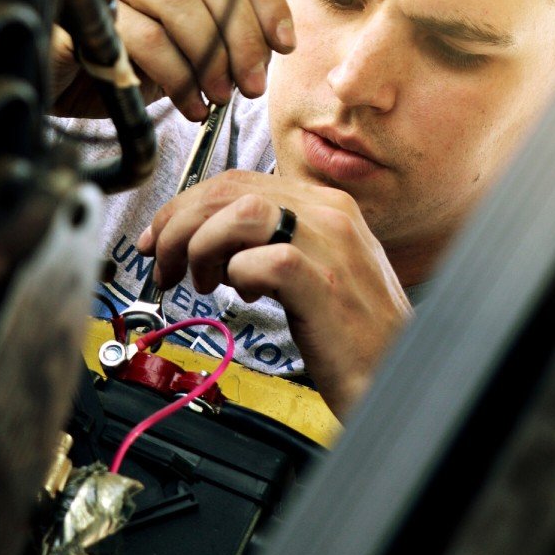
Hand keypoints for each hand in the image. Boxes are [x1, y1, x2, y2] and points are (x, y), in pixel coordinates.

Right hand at [50, 0, 294, 120]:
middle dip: (242, 38)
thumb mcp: (177, 40)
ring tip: (219, 98)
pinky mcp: (75, 5)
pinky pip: (142, 34)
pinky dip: (177, 75)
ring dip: (210, 57)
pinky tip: (189, 104)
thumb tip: (273, 44)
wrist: (45, 84)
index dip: (267, 0)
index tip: (285, 46)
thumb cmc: (115, 63)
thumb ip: (217, 26)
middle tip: (252, 86)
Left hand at [137, 170, 412, 419]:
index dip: (186, 206)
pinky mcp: (324, 285)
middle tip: (164, 263)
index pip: (238, 181)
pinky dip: (239, 276)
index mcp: (324, 205)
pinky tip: (244, 297)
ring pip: (241, 213)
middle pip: (230, 190)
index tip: (160, 236)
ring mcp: (330, 247)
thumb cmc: (353, 331)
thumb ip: (271, 243)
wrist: (394, 373)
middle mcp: (329, 214)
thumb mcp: (313, 269)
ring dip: (203, 245)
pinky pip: (263, 261)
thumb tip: (211, 240)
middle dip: (179, 225)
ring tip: (201, 281)